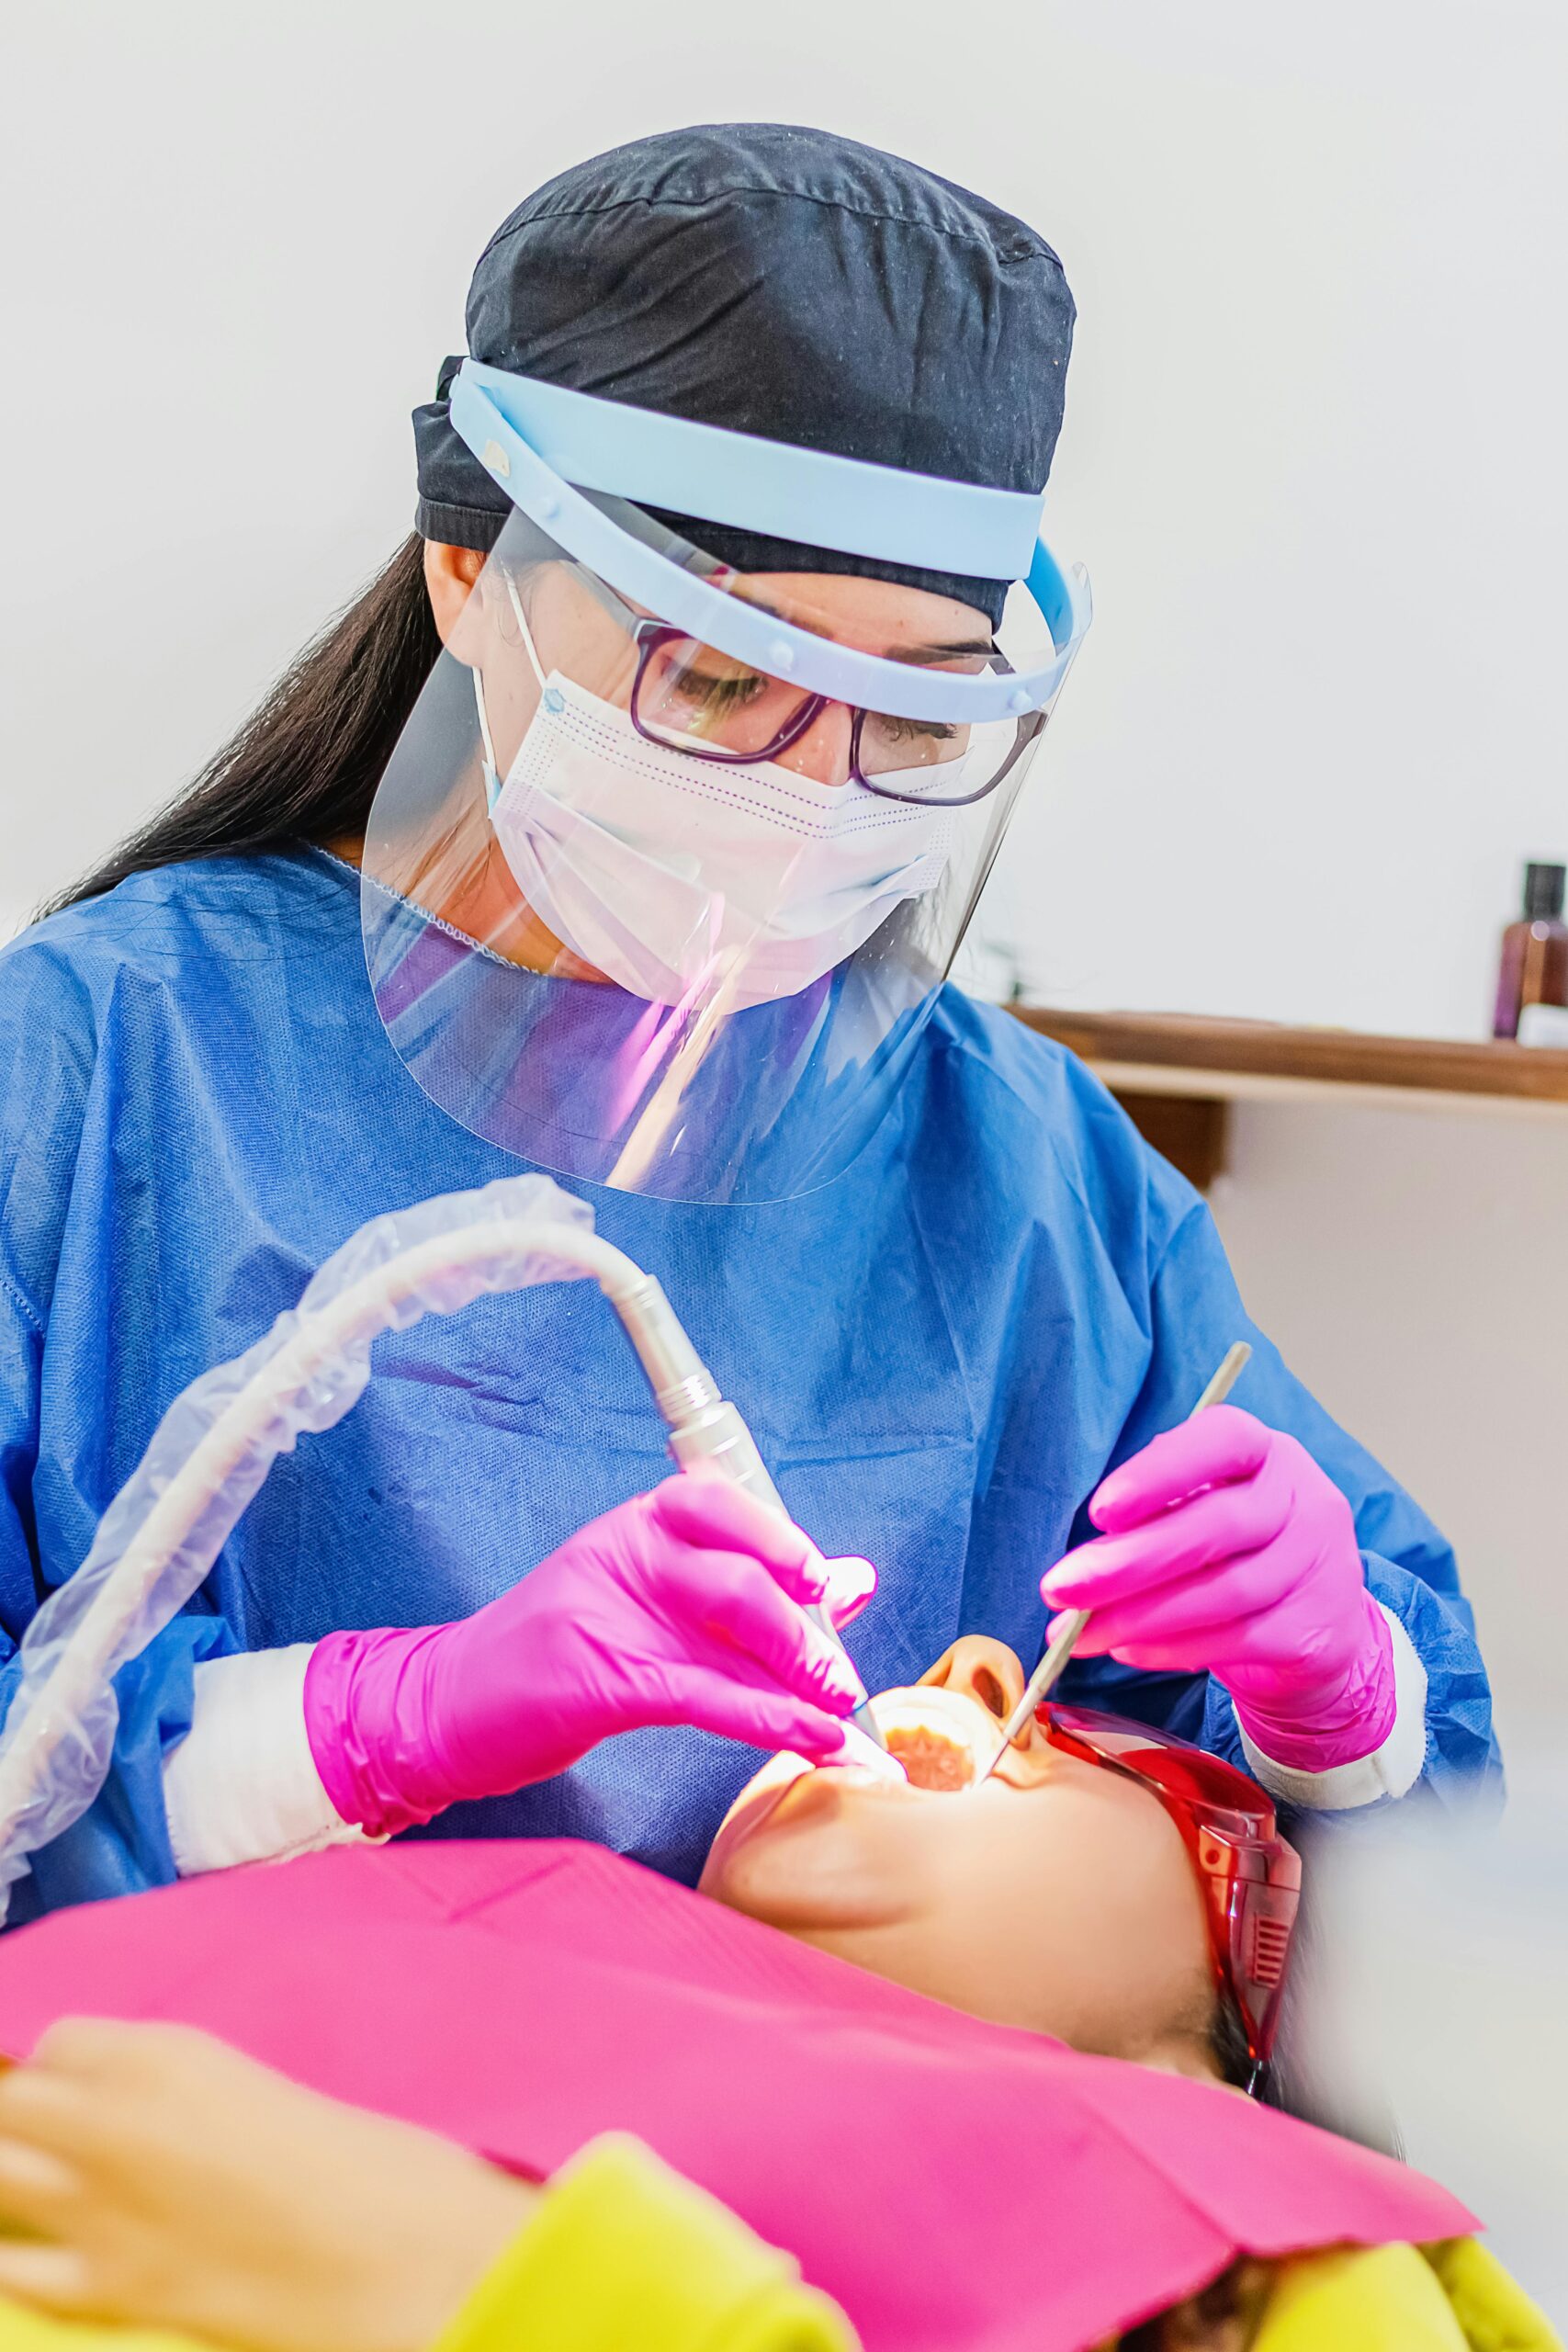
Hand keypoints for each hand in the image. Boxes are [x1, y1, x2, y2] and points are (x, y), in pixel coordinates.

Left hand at [0, 2020, 532, 2351]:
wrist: (387, 2248)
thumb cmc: (354, 2156)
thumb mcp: (254, 2084)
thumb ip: (179, 2086)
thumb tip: (129, 2103)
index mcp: (163, 2054)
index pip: (59, 2040)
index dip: (69, 2069)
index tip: (85, 2090)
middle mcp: (113, 2118)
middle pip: (12, 2103)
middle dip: (30, 2117)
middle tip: (63, 2142)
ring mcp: (98, 2209)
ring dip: (20, 2179)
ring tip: (53, 2193)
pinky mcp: (104, 2289)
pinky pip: (11, 2270)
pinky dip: (18, 2260)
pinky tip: (47, 2258)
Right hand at [306, 1472, 886, 1835]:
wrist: (445, 1707)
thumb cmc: (554, 1659)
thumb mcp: (653, 1611)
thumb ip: (748, 1596)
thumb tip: (854, 1580)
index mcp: (636, 1527)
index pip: (720, 1501)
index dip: (782, 1538)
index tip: (834, 1581)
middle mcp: (626, 1555)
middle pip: (737, 1569)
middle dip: (804, 1629)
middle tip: (843, 1679)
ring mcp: (607, 1614)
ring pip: (727, 1624)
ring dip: (799, 1677)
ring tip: (844, 1720)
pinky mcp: (599, 1682)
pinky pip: (703, 1694)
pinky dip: (766, 1718)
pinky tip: (810, 1740)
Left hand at [1040, 1408, 1394, 1768]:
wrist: (1317, 1624)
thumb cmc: (1237, 1552)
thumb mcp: (1203, 1510)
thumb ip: (1153, 1519)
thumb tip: (1080, 1565)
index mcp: (1267, 1453)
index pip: (1225, 1439)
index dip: (1161, 1472)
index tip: (1100, 1511)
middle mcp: (1304, 1501)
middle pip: (1218, 1525)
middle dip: (1130, 1561)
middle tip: (1061, 1588)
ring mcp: (1318, 1567)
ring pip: (1225, 1592)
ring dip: (1139, 1616)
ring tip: (1079, 1633)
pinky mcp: (1316, 1631)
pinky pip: (1237, 1640)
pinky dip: (1173, 1648)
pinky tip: (1128, 1649)